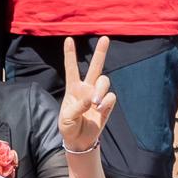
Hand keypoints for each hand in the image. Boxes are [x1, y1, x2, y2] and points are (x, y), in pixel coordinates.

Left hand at [60, 37, 117, 154]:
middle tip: (105, 38)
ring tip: (95, 103)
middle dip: (101, 52)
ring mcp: (98, 95)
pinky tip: (100, 109)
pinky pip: (111, 97)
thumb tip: (92, 99)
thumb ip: (78, 106)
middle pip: (95, 66)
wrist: (79, 140)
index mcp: (73, 88)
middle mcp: (86, 88)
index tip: (68, 39)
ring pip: (104, 81)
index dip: (70, 54)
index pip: (71, 68)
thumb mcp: (67, 117)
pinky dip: (106, 102)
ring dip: (101, 90)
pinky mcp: (107, 105)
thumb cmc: (69, 126)